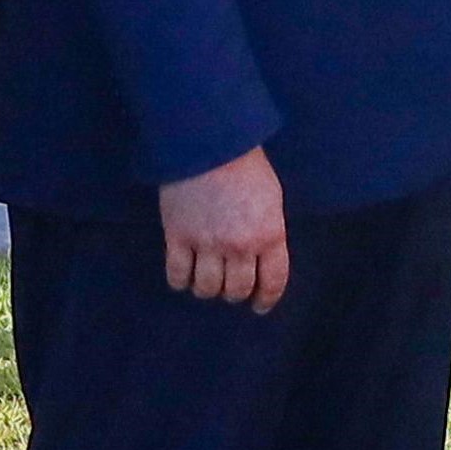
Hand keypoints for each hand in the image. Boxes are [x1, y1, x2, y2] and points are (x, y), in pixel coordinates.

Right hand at [160, 146, 290, 312]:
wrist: (208, 144)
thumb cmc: (246, 167)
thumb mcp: (272, 200)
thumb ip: (268, 232)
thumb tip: (262, 259)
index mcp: (269, 235)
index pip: (272, 281)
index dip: (266, 299)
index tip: (259, 306)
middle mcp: (239, 246)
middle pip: (237, 290)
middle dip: (235, 293)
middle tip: (230, 287)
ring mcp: (207, 244)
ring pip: (207, 288)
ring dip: (208, 289)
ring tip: (207, 280)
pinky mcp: (178, 237)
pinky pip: (177, 275)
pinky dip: (180, 281)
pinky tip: (184, 277)